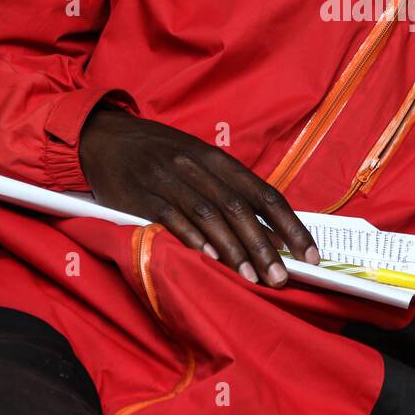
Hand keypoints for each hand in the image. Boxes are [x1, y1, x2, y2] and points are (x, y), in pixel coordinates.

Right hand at [79, 108, 318, 286]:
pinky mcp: (140, 194)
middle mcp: (197, 166)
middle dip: (264, 245)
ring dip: (232, 249)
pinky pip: (171, 217)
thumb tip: (269, 231)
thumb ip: (230, 191)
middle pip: (239, 208)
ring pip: (209, 215)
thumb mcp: (198, 161)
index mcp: (218, 159)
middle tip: (279, 277)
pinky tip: (208, 259)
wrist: (104, 137)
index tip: (309, 254)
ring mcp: (168, 179)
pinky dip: (191, 237)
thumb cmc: (159, 154)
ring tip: (250, 277)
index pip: (264, 193)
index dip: (289, 225)